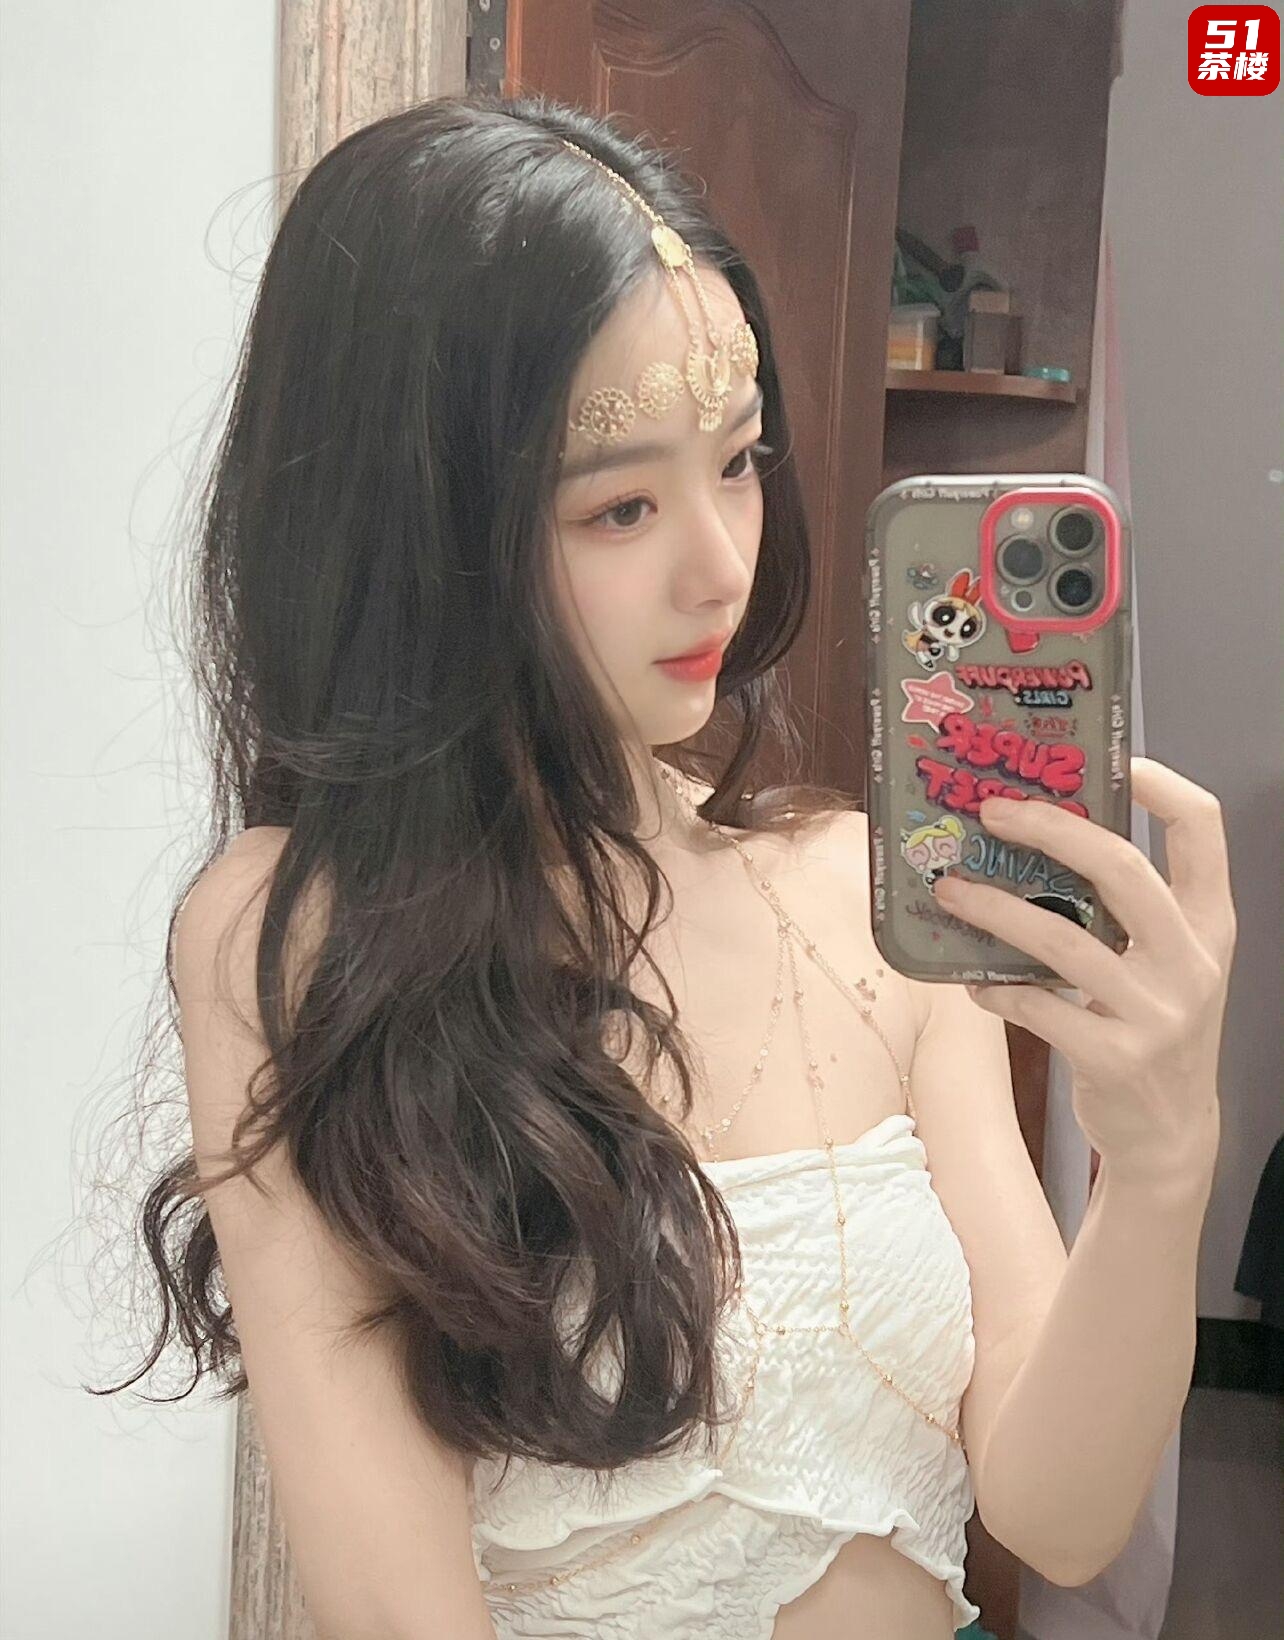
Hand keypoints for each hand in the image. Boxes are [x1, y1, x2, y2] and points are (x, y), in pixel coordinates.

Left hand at [932, 757, 1235, 1186]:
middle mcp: (1191, 961)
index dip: (1161, 784)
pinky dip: (996, 989)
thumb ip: (1127, 911)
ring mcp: (1156, 1012)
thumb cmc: (1153, 1026)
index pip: (1204, 829)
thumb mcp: (1165, 963)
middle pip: (1122, 869)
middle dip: (1051, 830)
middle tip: (990, 809)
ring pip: (1062, 940)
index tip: (1113, 758)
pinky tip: (971, 981)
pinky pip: (1038, 1009)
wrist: (1170, 1134)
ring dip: (996, 910)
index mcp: (1210, 924)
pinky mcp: (1115, 1057)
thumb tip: (1035, 839)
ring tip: (950, 890)